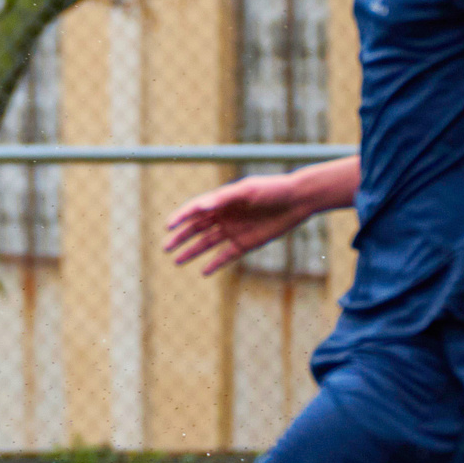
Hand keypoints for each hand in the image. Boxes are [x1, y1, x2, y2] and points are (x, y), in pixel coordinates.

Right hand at [163, 175, 312, 274]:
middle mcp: (223, 216)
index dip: (180, 217)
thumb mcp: (247, 191)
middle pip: (196, 229)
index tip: (168, 226)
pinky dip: (215, 264)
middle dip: (180, 238)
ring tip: (177, 261)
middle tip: (165, 247)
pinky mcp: (246, 243)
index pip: (194, 211)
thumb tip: (201, 206)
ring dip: (192, 251)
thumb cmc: (271, 190)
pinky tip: (204, 272)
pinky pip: (226, 256)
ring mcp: (234, 231)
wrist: (298, 200)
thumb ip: (223, 198)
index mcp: (221, 201)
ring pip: (207, 243)